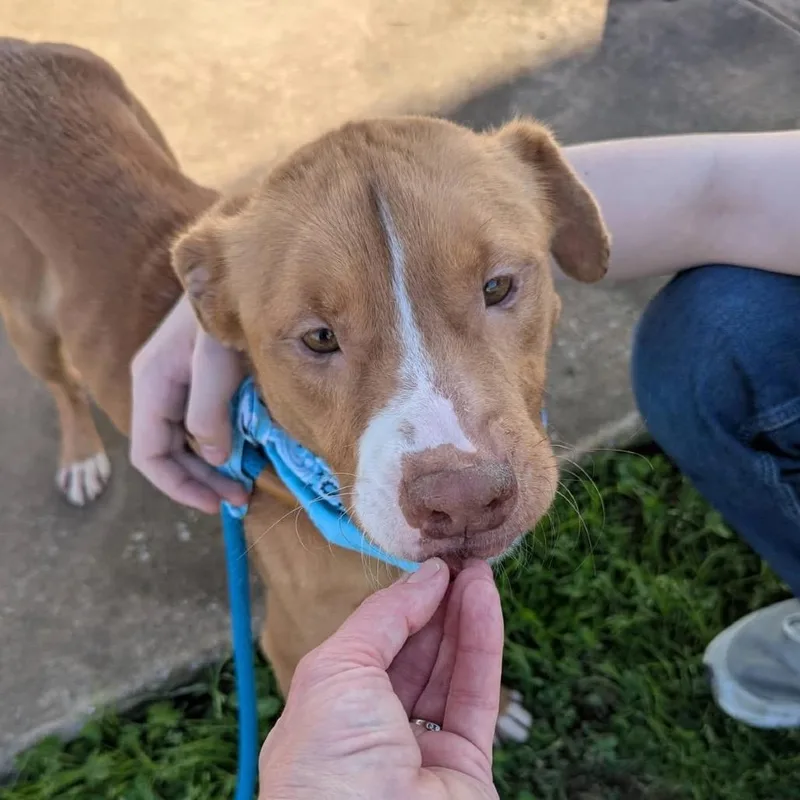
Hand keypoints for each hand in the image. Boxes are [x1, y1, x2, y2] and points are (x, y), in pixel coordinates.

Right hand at [130, 294, 247, 512]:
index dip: (179, 486)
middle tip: (241, 496)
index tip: (217, 503)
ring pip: (185, 441)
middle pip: (168, 453)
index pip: (149, 455)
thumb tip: (213, 456)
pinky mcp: (198, 380)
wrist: (241, 269)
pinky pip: (202, 423)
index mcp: (152, 385)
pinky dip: (221, 443)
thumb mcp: (217, 356)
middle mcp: (158, 388)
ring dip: (212, 467)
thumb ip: (210, 405)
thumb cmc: (226, 308)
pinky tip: (248, 449)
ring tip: (246, 481)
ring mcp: (177, 384)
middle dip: (201, 481)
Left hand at [259, 559, 501, 799]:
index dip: (399, 605)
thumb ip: (382, 619)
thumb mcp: (337, 670)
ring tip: (478, 570)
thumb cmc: (328, 766)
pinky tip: (487, 600)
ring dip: (463, 617)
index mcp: (328, 714)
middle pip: (412, 655)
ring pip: (448, 672)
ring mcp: (421, 754)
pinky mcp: (467, 770)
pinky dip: (484, 645)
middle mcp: (373, 733)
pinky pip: (476, 696)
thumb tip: (423, 578)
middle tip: (459, 559)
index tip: (427, 567)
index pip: (369, 647)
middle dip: (435, 605)